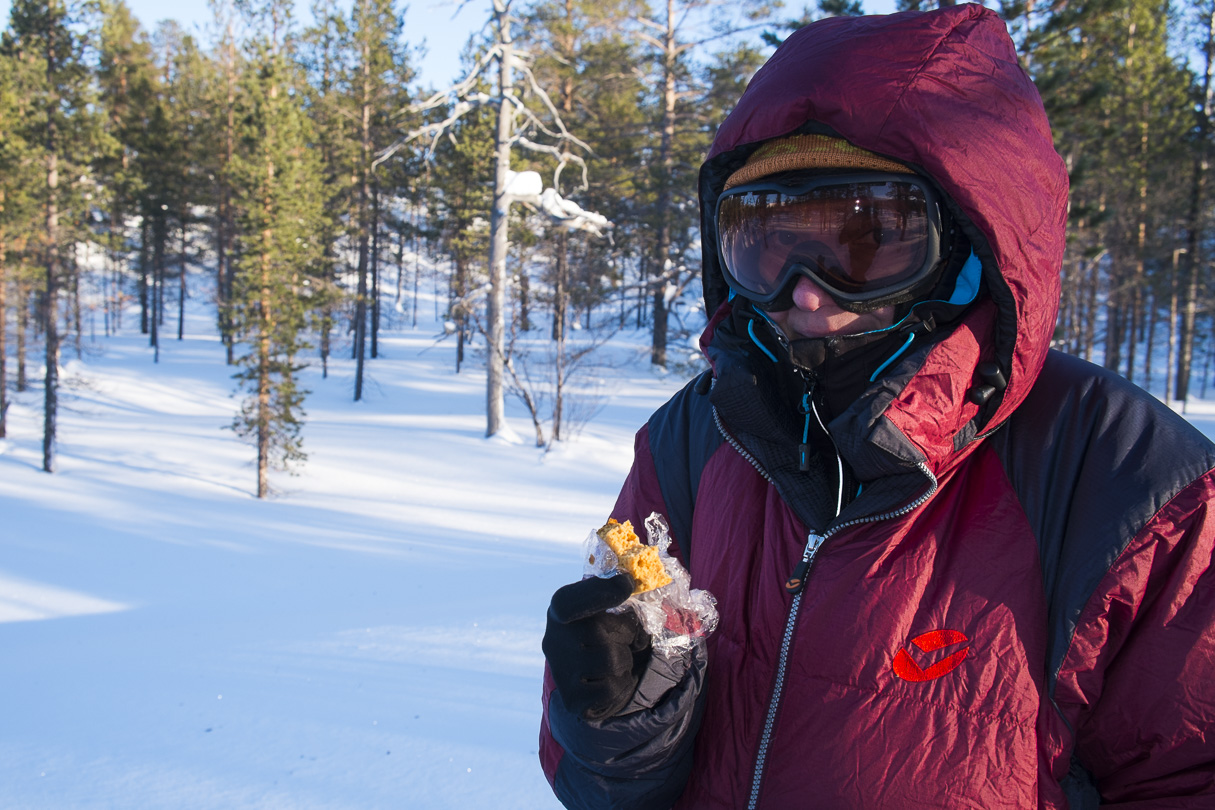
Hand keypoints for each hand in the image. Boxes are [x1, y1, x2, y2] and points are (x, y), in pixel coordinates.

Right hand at [542, 573, 651, 719]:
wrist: (593, 678)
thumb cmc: (606, 634)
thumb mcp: (605, 610)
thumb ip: (613, 595)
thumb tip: (627, 581)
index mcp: (560, 610)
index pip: (569, 602)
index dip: (598, 592)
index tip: (625, 584)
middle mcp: (553, 640)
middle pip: (600, 631)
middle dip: (624, 634)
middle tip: (623, 639)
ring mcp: (561, 671)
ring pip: (611, 660)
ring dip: (625, 660)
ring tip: (618, 660)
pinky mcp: (572, 699)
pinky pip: (611, 689)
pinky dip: (621, 685)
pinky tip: (612, 680)